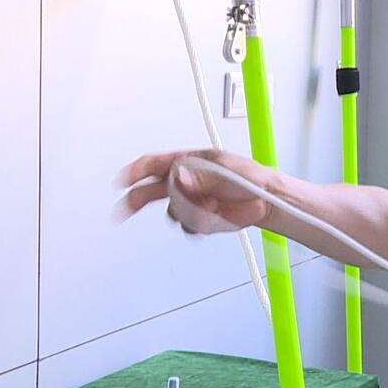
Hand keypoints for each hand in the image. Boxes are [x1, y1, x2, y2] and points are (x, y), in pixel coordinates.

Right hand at [116, 149, 276, 233]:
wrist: (265, 201)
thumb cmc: (249, 178)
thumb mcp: (224, 171)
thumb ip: (199, 177)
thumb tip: (179, 177)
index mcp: (190, 162)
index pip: (155, 164)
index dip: (136, 171)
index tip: (122, 181)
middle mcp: (187, 180)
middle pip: (152, 190)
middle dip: (139, 198)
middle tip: (125, 209)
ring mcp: (192, 200)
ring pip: (173, 211)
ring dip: (190, 211)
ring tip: (212, 205)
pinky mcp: (199, 217)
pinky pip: (186, 225)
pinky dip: (198, 223)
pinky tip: (213, 216)